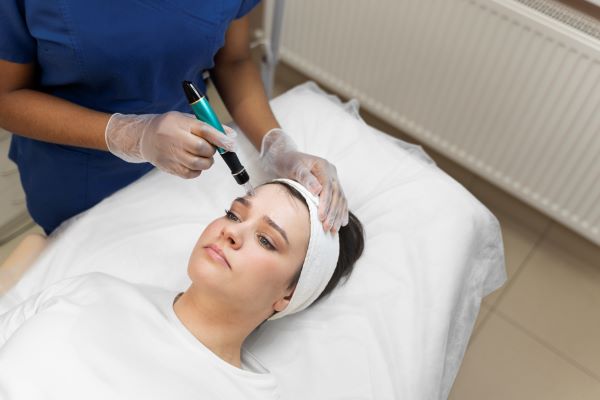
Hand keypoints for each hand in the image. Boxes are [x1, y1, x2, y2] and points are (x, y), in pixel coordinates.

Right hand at [105, 111, 236, 177]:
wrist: (144, 138)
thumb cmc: (170, 127)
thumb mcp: (187, 119)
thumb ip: (209, 127)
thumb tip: (231, 135)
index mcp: (179, 123)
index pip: (203, 130)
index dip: (220, 137)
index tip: (231, 143)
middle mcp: (174, 138)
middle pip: (202, 149)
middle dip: (211, 150)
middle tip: (209, 147)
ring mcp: (171, 155)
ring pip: (199, 164)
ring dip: (206, 161)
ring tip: (200, 154)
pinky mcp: (170, 168)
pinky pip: (192, 173)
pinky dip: (197, 169)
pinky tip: (192, 161)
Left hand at [259, 128, 348, 232]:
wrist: (285, 157)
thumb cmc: (287, 162)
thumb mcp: (293, 167)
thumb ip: (305, 177)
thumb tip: (318, 190)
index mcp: (323, 166)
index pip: (328, 187)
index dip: (326, 203)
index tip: (321, 217)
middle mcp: (331, 172)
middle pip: (336, 194)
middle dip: (333, 213)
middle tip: (327, 228)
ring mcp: (333, 179)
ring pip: (340, 199)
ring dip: (338, 215)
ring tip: (333, 230)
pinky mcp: (331, 186)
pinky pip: (340, 200)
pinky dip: (341, 212)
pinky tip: (342, 223)